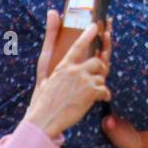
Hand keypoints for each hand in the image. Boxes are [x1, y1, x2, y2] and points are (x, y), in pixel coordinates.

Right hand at [25, 11, 111, 139]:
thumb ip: (49, 57)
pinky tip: (98, 100)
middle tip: (97, 78)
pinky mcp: (91, 93)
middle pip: (98, 62)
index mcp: (63, 66)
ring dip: (99, 86)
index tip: (96, 26)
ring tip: (90, 95)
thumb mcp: (43, 78)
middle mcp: (74, 71)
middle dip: (100, 70)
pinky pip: (105, 90)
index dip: (88, 35)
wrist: (44, 120)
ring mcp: (84, 81)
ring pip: (102, 78)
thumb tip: (46, 28)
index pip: (78, 46)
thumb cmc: (42, 101)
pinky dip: (104, 96)